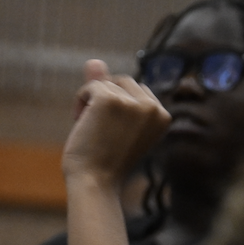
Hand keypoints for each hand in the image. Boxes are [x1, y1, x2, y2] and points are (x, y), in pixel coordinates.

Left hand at [62, 59, 171, 186]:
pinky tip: (81, 124)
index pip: (136, 91)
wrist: (94, 184)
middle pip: (122, 81)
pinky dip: (80, 102)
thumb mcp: (115, 124)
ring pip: (105, 83)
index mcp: (163, 115)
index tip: (113, 135)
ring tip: (92, 130)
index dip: (118, 109)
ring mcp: (132, 102)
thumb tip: (93, 60)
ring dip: (91, 103)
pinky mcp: (109, 99)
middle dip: (105, 101)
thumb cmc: (104, 162)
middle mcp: (152, 106)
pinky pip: (89, 87)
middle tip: (100, 132)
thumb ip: (108, 90)